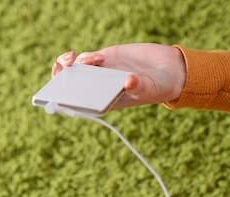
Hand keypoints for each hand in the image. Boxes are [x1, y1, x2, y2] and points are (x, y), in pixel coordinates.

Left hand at [51, 43, 185, 108]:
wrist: (170, 70)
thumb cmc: (160, 87)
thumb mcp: (151, 89)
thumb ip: (140, 86)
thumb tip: (128, 81)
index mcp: (107, 103)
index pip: (80, 105)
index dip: (66, 102)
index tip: (59, 97)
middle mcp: (100, 89)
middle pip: (71, 86)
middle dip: (60, 78)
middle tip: (59, 70)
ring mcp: (101, 73)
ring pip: (76, 70)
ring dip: (70, 65)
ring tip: (73, 59)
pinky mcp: (106, 58)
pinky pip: (87, 58)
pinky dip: (87, 57)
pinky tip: (100, 58)